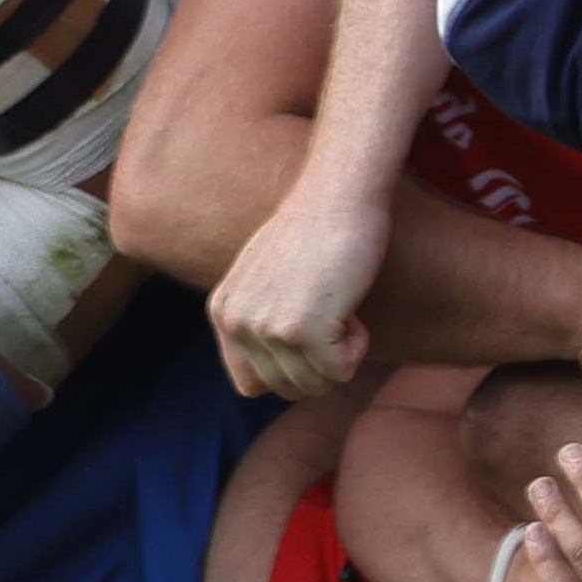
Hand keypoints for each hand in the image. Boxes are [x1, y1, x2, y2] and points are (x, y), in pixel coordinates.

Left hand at [209, 166, 394, 401]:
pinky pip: (340, 372)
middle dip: (320, 363)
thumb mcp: (265, 276)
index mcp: (223, 311)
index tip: (310, 329)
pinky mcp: (302, 330)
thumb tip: (266, 382)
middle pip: (286, 388)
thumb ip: (256, 319)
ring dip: (340, 355)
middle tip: (331, 311)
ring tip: (339, 305)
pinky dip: (358, 348)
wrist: (340, 193)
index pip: (251, 384)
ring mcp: (265, 327)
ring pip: (314, 385)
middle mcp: (236, 322)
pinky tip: (352, 308)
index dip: (290, 368)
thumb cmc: (317, 230)